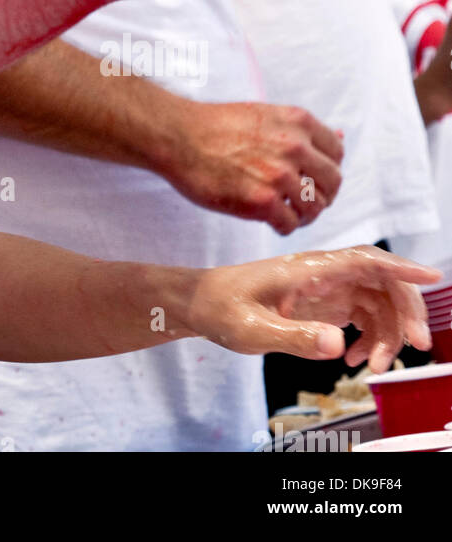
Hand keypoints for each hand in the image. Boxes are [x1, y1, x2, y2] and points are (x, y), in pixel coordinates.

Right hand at [158, 99, 343, 234]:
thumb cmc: (216, 126)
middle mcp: (294, 146)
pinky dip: (283, 226)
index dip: (326, 169)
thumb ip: (302, 131)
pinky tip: (269, 219)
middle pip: (333, 183)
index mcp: (298, 122)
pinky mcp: (261, 201)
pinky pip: (290, 224)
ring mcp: (279, 175)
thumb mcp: (265, 115)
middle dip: (321, 195)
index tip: (311, 178)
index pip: (337, 154)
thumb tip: (341, 136)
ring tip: (285, 212)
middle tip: (302, 201)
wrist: (177, 136)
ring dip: (303, 214)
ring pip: (314, 207)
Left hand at [190, 245, 438, 371]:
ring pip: (376, 302)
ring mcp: (323, 287)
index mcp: (307, 269)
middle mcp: (321, 273)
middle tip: (416, 347)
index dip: (400, 266)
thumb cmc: (220, 309)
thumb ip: (294, 338)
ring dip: (388, 333)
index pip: (364, 259)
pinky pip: (361, 316)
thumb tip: (339, 344)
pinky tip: (354, 361)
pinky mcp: (321, 302)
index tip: (432, 277)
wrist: (199, 303)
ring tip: (374, 368)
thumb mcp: (251, 330)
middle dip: (405, 311)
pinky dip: (369, 339)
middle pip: (381, 282)